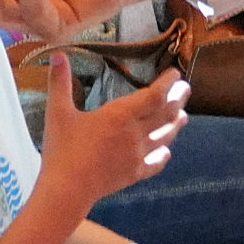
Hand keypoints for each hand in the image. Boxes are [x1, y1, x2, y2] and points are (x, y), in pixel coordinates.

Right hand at [37, 55, 185, 207]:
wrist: (67, 190)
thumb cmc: (62, 150)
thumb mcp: (58, 113)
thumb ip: (60, 82)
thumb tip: (57, 54)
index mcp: (119, 116)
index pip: (153, 95)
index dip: (167, 84)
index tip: (175, 74)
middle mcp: (134, 134)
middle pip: (164, 114)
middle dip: (178, 100)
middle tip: (187, 89)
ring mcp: (136, 156)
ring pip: (164, 137)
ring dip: (175, 125)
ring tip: (183, 116)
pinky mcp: (133, 174)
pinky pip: (154, 164)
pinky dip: (163, 156)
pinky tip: (166, 153)